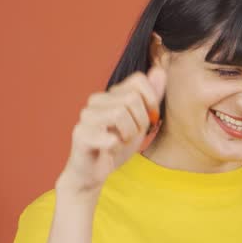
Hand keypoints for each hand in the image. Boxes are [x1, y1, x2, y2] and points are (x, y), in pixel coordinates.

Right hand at [56, 66, 166, 196]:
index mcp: (110, 94)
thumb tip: (160, 70)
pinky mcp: (81, 135)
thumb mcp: (141, 121)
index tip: (150, 118)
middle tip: (130, 135)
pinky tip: (110, 150)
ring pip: (121, 114)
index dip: (151, 100)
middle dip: (140, 121)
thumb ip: (151, 97)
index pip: (138, 80)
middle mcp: (96, 100)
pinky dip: (117, 146)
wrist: (94, 172)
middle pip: (132, 98)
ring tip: (120, 142)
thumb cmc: (117, 145)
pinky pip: (109, 136)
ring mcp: (86, 116)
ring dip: (129, 134)